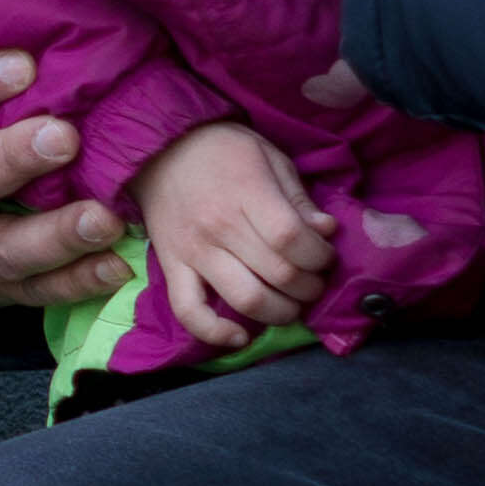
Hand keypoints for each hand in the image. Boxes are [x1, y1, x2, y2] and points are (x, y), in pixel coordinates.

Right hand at [135, 119, 332, 357]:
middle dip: (309, 286)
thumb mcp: (269, 156)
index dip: (319, 256)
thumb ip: (298, 197)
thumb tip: (326, 231)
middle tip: (314, 281)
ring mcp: (193, 252)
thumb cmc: (221, 148)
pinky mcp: (171, 268)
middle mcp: (219, 227)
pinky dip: (215, 333)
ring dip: (280, 312)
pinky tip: (240, 337)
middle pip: (278, 274)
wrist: (159, 148)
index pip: (292, 240)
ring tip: (291, 304)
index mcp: (246, 192)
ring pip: (245, 300)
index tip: (325, 255)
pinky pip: (189, 312)